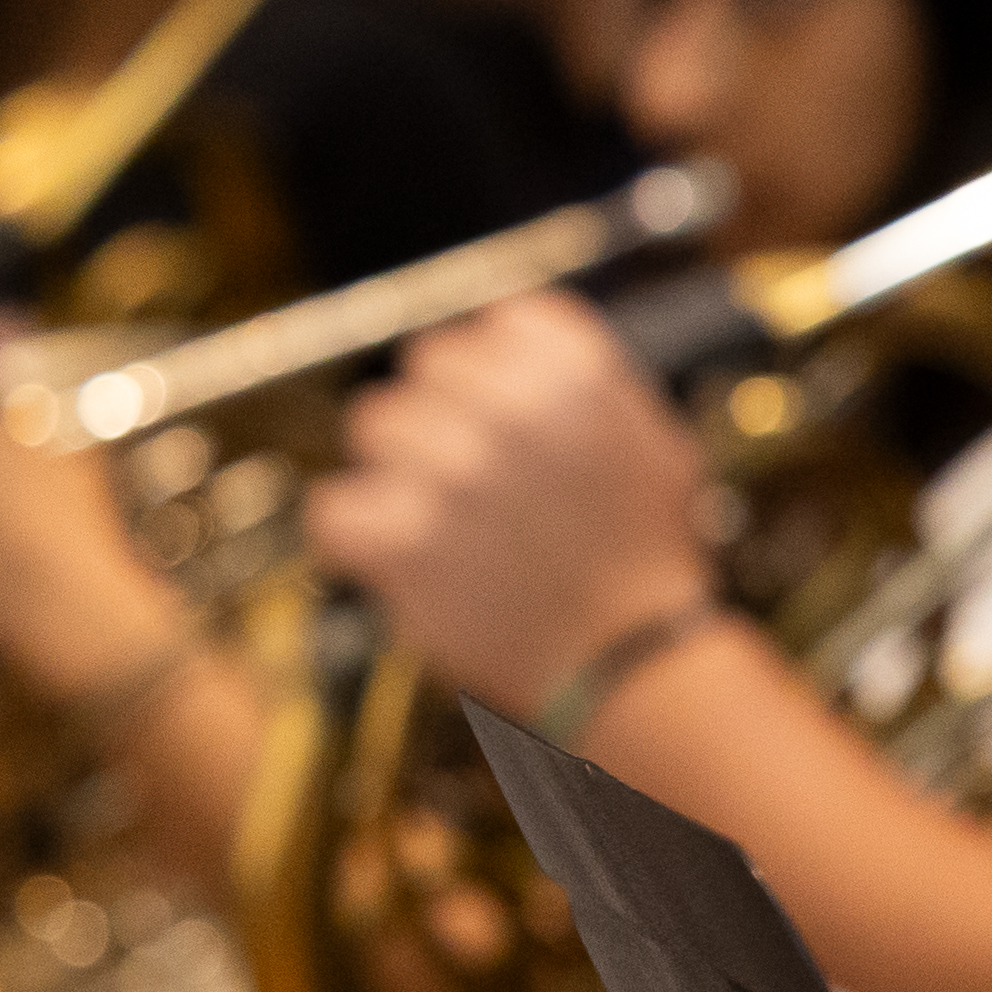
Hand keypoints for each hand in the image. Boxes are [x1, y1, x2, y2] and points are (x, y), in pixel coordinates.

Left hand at [309, 293, 718, 713]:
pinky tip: (406, 559)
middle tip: (478, 480)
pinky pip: (336, 508)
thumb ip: (588, 379)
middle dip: (445, 417)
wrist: (634, 666)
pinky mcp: (400, 538)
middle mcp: (510, 407)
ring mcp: (449, 472)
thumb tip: (510, 333)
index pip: (493, 325)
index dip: (497, 374)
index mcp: (574, 372)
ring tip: (450, 524)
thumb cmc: (644, 561)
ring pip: (373, 427)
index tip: (510, 419)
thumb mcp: (655, 444)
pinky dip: (361, 539)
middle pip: (424, 367)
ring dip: (402, 471)